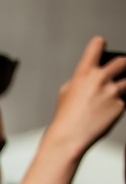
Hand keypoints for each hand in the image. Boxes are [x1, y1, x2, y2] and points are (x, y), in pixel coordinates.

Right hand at [44, 37, 125, 157]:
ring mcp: (112, 92)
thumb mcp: (65, 92)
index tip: (102, 46)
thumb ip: (80, 79)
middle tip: (122, 69)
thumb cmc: (64, 118)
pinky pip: (125, 100)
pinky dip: (120, 104)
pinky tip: (108, 112)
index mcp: (83, 73)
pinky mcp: (120, 106)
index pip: (96, 45)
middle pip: (122, 61)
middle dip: (123, 65)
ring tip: (116, 92)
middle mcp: (100, 79)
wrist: (68, 139)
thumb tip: (91, 74)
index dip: (100, 44)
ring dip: (124, 86)